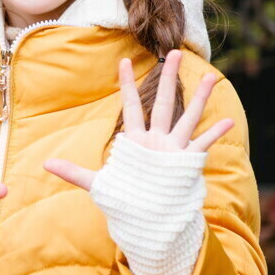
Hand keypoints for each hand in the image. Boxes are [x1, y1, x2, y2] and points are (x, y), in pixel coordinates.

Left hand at [43, 49, 233, 190]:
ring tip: (210, 76)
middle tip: (175, 52)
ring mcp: (174, 150)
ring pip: (187, 117)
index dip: (127, 85)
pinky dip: (215, 134)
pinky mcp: (187, 163)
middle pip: (163, 102)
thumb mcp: (98, 185)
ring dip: (199, 98)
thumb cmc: (126, 201)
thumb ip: (73, 173)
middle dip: (168, 78)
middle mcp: (156, 141)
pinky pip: (203, 145)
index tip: (124, 62)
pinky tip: (228, 120)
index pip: (130, 106)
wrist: (148, 222)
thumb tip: (46, 164)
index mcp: (136, 141)